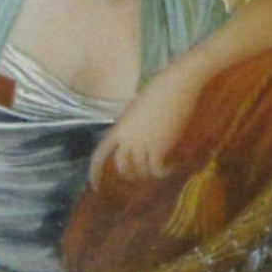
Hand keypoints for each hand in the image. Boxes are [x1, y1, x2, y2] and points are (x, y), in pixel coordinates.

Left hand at [90, 63, 201, 185]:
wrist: (177, 84)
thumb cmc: (160, 90)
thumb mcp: (137, 109)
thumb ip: (131, 126)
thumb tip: (133, 138)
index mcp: (119, 127)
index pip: (99, 155)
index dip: (94, 173)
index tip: (95, 187)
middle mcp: (127, 138)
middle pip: (121, 166)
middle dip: (129, 174)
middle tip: (139, 176)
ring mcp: (142, 143)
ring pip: (141, 170)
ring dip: (150, 171)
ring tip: (162, 164)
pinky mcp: (159, 146)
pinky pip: (157, 169)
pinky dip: (164, 171)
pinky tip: (172, 165)